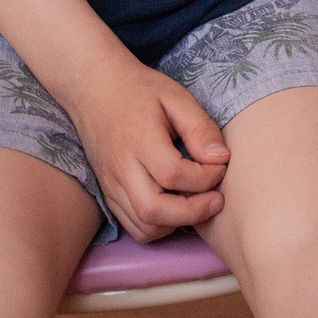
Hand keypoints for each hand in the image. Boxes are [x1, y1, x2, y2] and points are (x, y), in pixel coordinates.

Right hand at [62, 56, 229, 241]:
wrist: (95, 91)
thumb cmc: (140, 91)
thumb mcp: (177, 98)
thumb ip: (200, 128)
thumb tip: (222, 158)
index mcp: (139, 141)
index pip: (174, 174)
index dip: (205, 177)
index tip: (222, 165)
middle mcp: (121, 169)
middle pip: (154, 211)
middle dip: (192, 213)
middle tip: (217, 200)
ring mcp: (111, 186)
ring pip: (143, 226)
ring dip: (176, 223)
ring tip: (199, 203)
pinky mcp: (108, 195)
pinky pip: (133, 226)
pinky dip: (159, 226)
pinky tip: (177, 206)